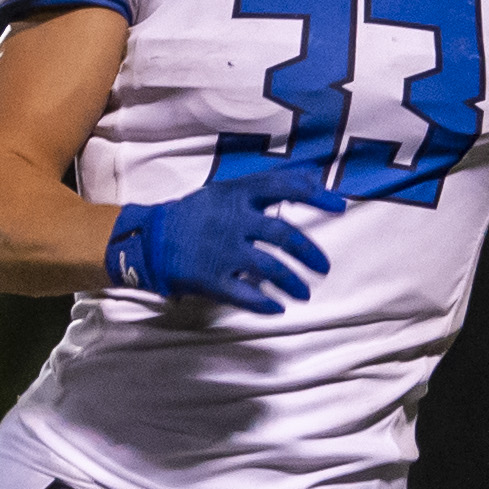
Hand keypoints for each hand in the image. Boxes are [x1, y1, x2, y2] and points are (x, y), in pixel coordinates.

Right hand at [104, 164, 341, 313]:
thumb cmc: (193, 214)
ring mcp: (222, 251)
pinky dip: (264, 304)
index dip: (316, 195)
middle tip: (323, 267)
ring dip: (293, 282)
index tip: (339, 205)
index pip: (284, 187)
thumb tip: (308, 180)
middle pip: (283, 235)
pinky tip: (277, 308)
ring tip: (304, 293)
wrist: (149, 239)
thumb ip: (260, 189)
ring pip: (270, 268)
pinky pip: (244, 295)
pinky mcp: (211, 277)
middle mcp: (233, 221)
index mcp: (237, 195)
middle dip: (309, 253)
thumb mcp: (224, 192)